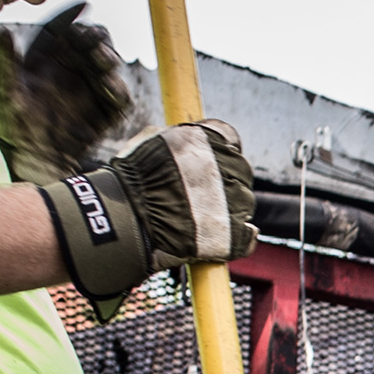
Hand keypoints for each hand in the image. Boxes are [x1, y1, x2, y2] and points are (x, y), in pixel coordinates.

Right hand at [42, 120, 255, 305]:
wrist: (125, 220)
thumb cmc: (129, 180)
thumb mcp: (147, 142)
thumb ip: (173, 137)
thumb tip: (180, 136)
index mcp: (206, 139)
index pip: (229, 137)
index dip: (221, 150)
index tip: (213, 160)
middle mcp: (224, 165)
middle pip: (239, 170)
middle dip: (226, 179)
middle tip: (204, 194)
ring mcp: (232, 200)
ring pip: (244, 201)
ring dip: (230, 208)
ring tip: (204, 217)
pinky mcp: (232, 232)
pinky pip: (248, 234)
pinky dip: (241, 237)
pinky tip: (224, 237)